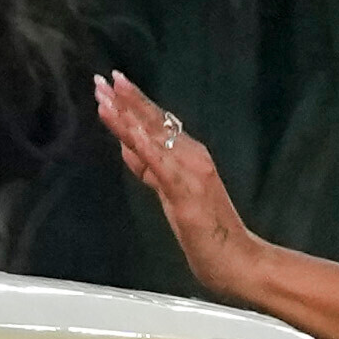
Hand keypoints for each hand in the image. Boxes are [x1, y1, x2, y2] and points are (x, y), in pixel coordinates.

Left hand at [89, 74, 259, 284]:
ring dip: (130, 115)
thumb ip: (150, 170)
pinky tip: (129, 130)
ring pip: (155, 137)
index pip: (156, 123)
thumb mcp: (169, 193)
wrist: (235, 259)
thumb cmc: (205, 230)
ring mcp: (190, 172)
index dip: (132, 104)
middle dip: (126, 100)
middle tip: (102, 80)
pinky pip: (161, 164)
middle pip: (154, 122)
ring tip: (108, 96)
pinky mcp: (186, 191)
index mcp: (188, 155)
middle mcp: (192, 156)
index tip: (110, 86)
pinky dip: (145, 145)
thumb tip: (127, 146)